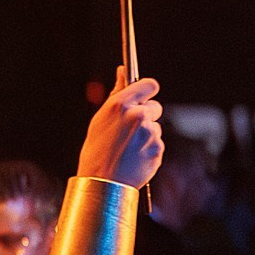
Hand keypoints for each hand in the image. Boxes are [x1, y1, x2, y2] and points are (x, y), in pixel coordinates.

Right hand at [75, 70, 164, 188]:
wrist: (102, 184)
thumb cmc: (96, 150)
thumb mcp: (100, 119)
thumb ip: (116, 93)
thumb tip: (122, 70)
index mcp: (121, 105)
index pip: (149, 85)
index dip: (147, 90)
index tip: (144, 95)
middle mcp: (138, 116)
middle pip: (155, 107)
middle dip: (146, 115)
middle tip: (130, 130)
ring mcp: (150, 134)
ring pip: (155, 128)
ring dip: (146, 135)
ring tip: (128, 148)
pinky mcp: (158, 150)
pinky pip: (157, 144)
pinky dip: (148, 150)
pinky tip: (134, 157)